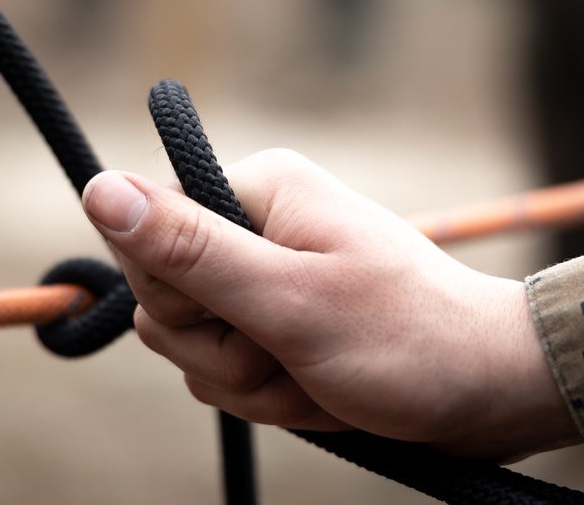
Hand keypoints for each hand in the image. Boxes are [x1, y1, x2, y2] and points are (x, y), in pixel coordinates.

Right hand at [82, 149, 578, 461]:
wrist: (485, 391)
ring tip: (317, 375)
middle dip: (224, 352)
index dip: (179, 298)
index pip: (146, 238)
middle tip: (291, 354)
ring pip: (194, 348)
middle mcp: (255, 227)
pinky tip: (321, 390)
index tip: (248, 316)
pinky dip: (271, 396)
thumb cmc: (404, 340)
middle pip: (165, 301)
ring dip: (252, 382)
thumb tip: (98, 186)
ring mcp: (268, 279)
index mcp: (256, 192)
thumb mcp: (287, 299)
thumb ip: (188, 249)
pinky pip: (229, 372)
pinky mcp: (279, 323)